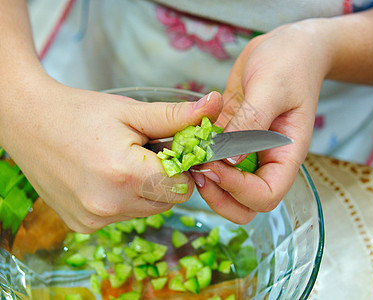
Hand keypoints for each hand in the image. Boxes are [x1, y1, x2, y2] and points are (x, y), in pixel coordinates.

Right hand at [0, 75, 222, 232]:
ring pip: (147, 209)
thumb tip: (216, 105)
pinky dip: (125, 199)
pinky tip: (106, 177)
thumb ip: (176, 116)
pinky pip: (124, 215)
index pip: (182, 186)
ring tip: (123, 162)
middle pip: (167, 201)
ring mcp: (94, 219)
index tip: (172, 149)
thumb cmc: (80, 113)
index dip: (183, 166)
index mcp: (124, 174)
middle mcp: (109, 205)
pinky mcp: (83, 225)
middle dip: (166, 178)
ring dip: (146, 189)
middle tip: (145, 152)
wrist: (29, 123)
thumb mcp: (131, 112)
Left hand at [191, 20, 332, 223]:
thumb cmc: (289, 63)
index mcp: (286, 155)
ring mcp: (248, 153)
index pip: (267, 195)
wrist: (286, 48)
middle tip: (198, 170)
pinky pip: (215, 162)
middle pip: (246, 204)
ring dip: (207, 182)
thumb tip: (229, 161)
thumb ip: (252, 124)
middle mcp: (267, 160)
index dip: (239, 190)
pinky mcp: (231, 140)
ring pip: (227, 189)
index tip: (215, 166)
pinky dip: (199, 159)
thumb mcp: (272, 88)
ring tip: (190, 157)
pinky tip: (187, 142)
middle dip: (220, 196)